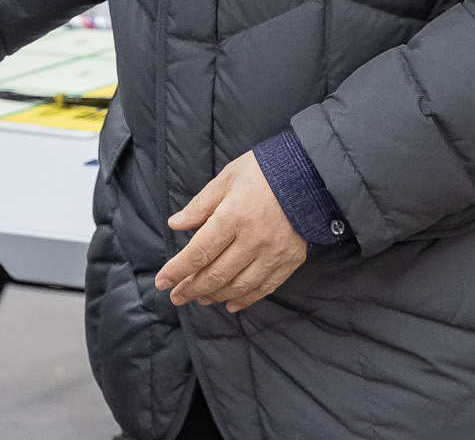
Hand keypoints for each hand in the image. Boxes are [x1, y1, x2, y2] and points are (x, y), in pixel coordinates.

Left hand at [154, 152, 307, 313]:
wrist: (311, 174)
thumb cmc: (264, 171)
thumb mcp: (227, 178)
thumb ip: (201, 205)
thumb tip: (175, 223)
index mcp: (233, 217)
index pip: (199, 252)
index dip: (178, 270)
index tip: (163, 281)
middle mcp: (253, 240)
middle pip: (216, 274)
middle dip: (192, 288)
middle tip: (177, 296)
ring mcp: (273, 253)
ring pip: (239, 286)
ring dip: (215, 295)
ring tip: (200, 298)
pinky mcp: (290, 260)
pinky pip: (265, 287)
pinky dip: (246, 299)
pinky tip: (231, 303)